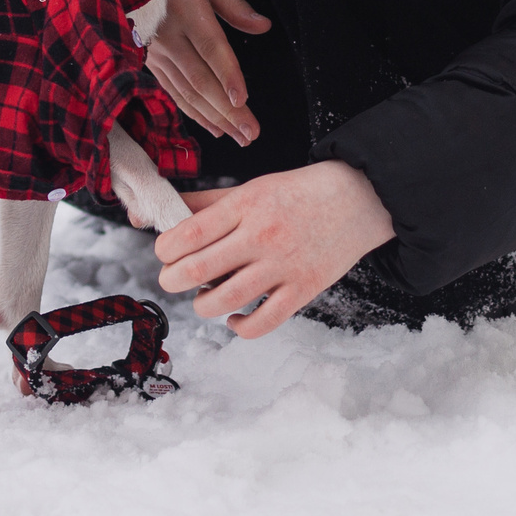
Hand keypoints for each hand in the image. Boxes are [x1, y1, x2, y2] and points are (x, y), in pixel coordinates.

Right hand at [146, 0, 270, 144]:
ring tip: (240, 136)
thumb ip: (232, 3)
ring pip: (186, 91)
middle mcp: (167, 36)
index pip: (210, 48)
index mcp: (185, 10)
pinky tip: (213, 127)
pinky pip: (172, 91)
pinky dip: (193, 112)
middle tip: (251, 133)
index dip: (226, 75)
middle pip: (200, 79)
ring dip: (215, 118)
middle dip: (228, 111)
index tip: (242, 100)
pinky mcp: (147, 60)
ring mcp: (154, 51)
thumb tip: (262, 26)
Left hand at [153, 161, 393, 338]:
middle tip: (172, 278)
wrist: (358, 199)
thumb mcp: (250, 188)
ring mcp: (283, 265)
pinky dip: (238, 327)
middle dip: (170, 280)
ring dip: (201, 304)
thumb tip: (156, 215)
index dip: (164, 249)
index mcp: (246, 204)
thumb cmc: (297, 194)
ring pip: (224, 300)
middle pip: (198, 270)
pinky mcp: (303, 290)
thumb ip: (204, 204)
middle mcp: (262, 234)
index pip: (189, 233)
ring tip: (203, 295)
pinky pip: (261, 322)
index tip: (164, 253)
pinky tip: (233, 317)